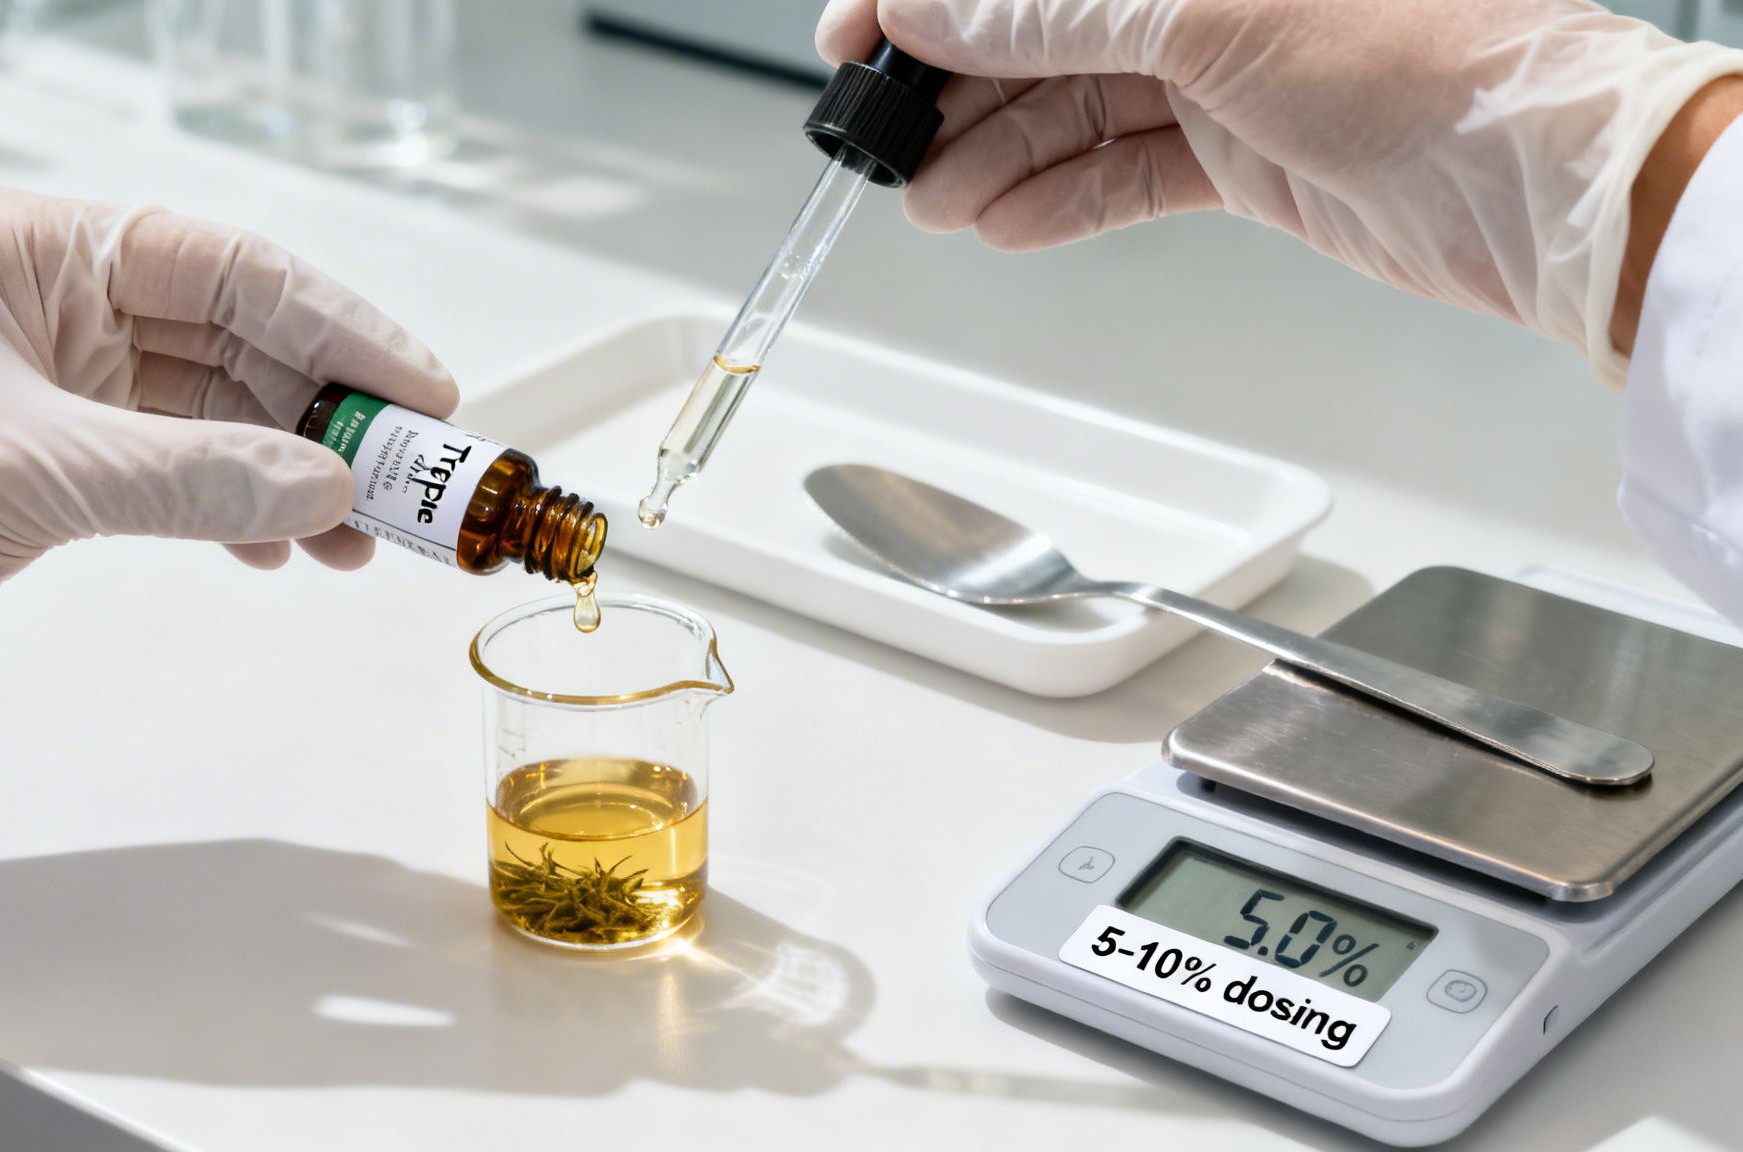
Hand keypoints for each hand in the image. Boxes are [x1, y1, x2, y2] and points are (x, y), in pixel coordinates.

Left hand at [0, 185, 456, 691]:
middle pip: (241, 338)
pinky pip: (187, 462)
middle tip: (409, 477)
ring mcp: (68, 372)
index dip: (338, 327)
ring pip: (224, 408)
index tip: (419, 388)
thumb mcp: (40, 474)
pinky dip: (239, 505)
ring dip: (294, 471)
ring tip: (358, 538)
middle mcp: (61, 297)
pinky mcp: (68, 444)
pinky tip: (279, 549)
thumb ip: (198, 479)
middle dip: (328, 413)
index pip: (230, 268)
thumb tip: (327, 490)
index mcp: (41, 251)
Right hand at [819, 0, 1742, 375]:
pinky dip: (1060, 202)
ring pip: (1072, 110)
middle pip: (1040, 34)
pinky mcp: (1240, 154)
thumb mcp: (1207, 19)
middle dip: (954, 91)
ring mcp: (1221, 72)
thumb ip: (1056, 16)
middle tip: (882, 144)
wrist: (1526, 183)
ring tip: (931, 202)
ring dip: (994, 159)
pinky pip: (1122, 174)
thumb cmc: (1421, 58)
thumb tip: (935, 11)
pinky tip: (1002, 222)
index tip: (859, 41)